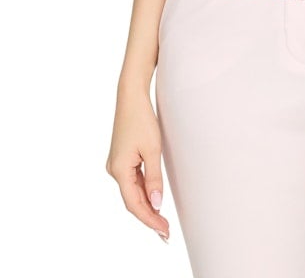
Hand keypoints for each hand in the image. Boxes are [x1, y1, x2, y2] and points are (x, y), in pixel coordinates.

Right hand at [106, 88, 169, 241]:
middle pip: (131, 201)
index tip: (164, 231)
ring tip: (162, 221)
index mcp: (119, 170)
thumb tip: (157, 204)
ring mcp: (116, 164)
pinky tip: (154, 200)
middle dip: (149, 217)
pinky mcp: (121, 159)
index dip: (149, 219)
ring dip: (146, 205)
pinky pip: (132, 181)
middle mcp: (113, 170)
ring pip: (131, 192)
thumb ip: (154, 179)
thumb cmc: (142, 119)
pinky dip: (143, 192)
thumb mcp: (152, 150)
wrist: (131, 97)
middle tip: (166, 232)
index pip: (134, 204)